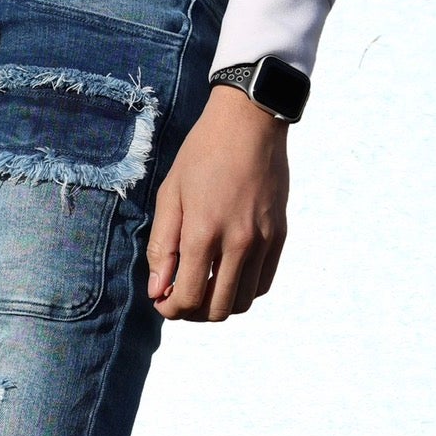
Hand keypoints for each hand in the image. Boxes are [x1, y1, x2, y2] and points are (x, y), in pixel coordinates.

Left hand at [145, 84, 289, 321]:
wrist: (249, 122)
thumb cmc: (202, 155)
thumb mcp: (170, 196)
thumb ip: (161, 247)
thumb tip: (157, 290)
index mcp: (203, 233)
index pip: (187, 298)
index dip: (169, 309)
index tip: (161, 300)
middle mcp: (237, 243)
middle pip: (217, 309)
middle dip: (192, 312)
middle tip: (179, 297)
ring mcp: (263, 240)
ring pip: (242, 301)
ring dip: (218, 304)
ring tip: (203, 287)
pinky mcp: (279, 235)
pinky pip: (262, 283)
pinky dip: (242, 290)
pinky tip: (226, 275)